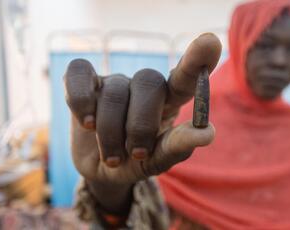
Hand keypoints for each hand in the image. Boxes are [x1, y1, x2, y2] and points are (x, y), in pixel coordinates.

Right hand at [64, 33, 221, 213]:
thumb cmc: (137, 162)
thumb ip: (178, 147)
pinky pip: (79, 73)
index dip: (195, 60)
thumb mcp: (157, 161)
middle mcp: (143, 86)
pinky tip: (86, 123)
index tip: (210, 42)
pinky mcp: (84, 82)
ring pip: (114, 92)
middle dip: (141, 124)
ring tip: (113, 159)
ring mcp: (114, 81)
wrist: (102, 171)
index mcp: (169, 100)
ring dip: (110, 133)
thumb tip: (207, 133)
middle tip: (136, 154)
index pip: (184, 77)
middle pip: (148, 82)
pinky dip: (81, 101)